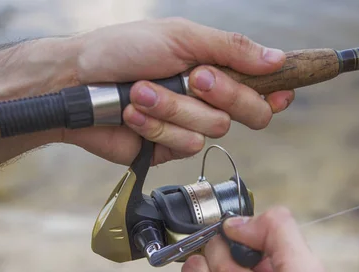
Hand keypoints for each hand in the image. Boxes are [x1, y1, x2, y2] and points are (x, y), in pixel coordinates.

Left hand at [57, 18, 294, 164]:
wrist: (77, 80)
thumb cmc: (122, 50)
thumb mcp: (180, 36)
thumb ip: (230, 48)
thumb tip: (277, 59)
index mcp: (215, 66)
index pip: (262, 85)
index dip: (277, 90)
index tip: (282, 91)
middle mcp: (207, 98)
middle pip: (252, 112)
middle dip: (224, 95)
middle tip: (195, 78)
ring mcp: (188, 125)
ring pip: (213, 130)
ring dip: (174, 108)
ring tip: (141, 92)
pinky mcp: (168, 148)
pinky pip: (184, 146)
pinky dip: (156, 127)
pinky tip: (133, 114)